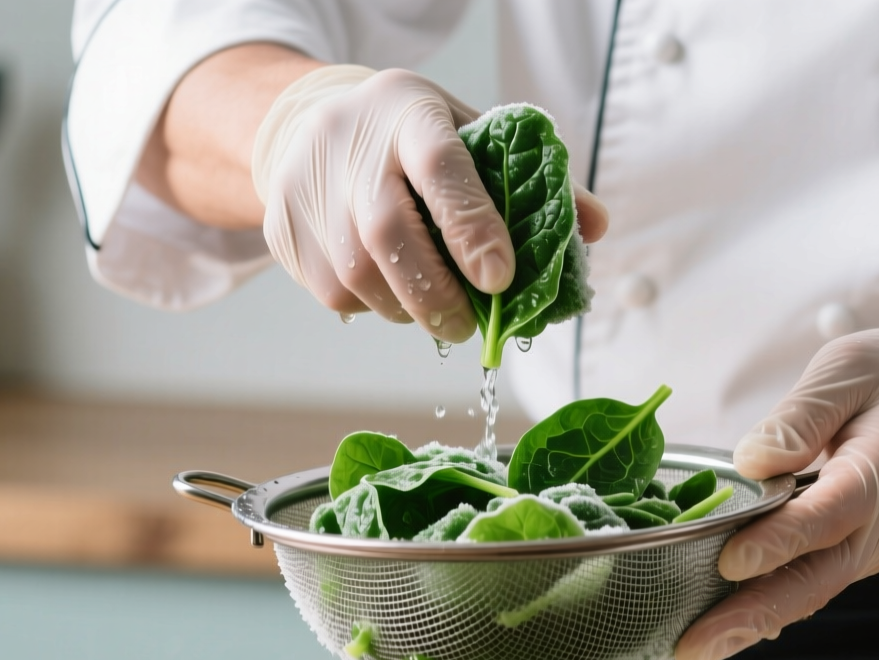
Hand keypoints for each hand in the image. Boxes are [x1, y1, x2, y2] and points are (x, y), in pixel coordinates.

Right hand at [253, 67, 606, 342]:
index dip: (473, 226)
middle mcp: (351, 145)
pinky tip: (392, 293)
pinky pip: (332, 293)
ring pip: (357, 275)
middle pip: (388, 234)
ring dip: (407, 309)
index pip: (441, 166)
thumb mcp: (468, 135)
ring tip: (437, 314)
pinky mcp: (283, 228)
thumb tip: (594, 228)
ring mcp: (308, 187)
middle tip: (470, 327)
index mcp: (410, 113)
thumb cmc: (409, 137)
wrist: (308, 123)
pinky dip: (373, 307)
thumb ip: (531, 183)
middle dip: (437, 294)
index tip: (501, 279)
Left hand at [674, 312, 878, 659]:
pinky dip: (774, 603)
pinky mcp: (868, 554)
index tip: (730, 562)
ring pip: (817, 587)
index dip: (782, 539)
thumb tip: (751, 463)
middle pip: (821, 573)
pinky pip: (819, 580)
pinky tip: (726, 627)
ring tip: (696, 649)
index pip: (832, 510)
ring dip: (756, 619)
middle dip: (754, 614)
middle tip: (695, 649)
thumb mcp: (848, 367)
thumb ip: (800, 415)